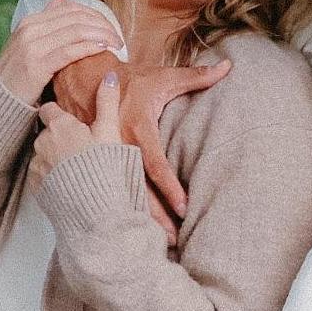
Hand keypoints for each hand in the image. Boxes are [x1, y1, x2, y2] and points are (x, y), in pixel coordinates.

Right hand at [0, 0, 121, 105]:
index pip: (71, 9)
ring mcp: (32, 46)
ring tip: (117, 44)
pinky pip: (69, 51)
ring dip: (102, 36)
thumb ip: (46, 23)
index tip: (111, 27)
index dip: (96, 16)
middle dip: (103, 26)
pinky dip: (90, 48)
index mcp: (30, 22)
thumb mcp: (29, 44)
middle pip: (76, 18)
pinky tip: (103, 50)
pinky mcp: (36, 65)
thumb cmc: (18, 76)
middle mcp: (30, 29)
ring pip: (76, 32)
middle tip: (119, 37)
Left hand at [28, 70, 121, 193]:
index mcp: (59, 125)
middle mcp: (42, 142)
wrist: (96, 209)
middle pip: (46, 133)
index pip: (49, 109)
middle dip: (59, 138)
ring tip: (76, 169)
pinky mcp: (36, 185)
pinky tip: (69, 183)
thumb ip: (107, 102)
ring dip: (54, 158)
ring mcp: (37, 165)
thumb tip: (109, 75)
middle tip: (81, 149)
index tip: (73, 123)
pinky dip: (51, 176)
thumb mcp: (110, 131)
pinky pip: (41, 175)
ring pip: (43, 154)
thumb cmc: (105, 168)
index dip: (61, 115)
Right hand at [52, 54, 231, 231]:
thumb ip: (196, 75)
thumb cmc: (131, 79)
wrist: (83, 77)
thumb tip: (228, 67)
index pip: (155, 164)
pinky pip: (113, 190)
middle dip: (156, 216)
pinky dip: (127, 209)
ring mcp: (105, 157)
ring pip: (125, 195)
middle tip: (175, 239)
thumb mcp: (162, 76)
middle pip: (140, 189)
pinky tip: (136, 230)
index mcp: (137, 128)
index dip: (169, 188)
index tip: (184, 208)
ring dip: (142, 219)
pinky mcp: (97, 162)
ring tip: (159, 244)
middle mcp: (119, 146)